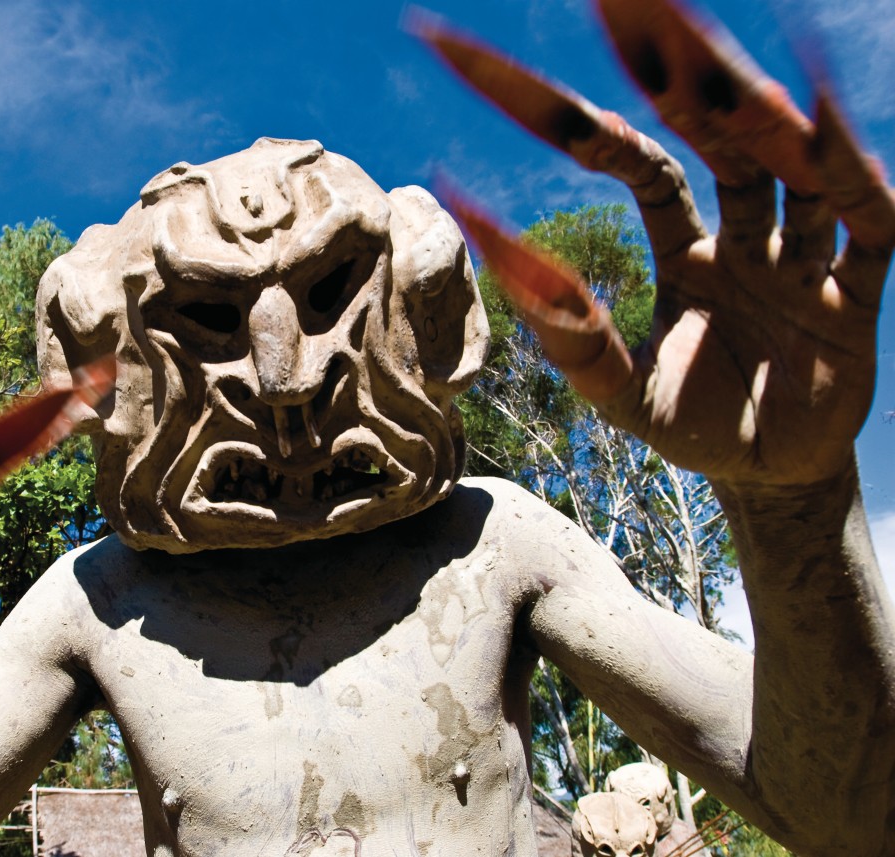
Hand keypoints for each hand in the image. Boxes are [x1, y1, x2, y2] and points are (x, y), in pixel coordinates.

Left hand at [417, 0, 892, 486]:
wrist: (773, 478)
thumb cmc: (694, 426)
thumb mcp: (618, 388)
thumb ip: (567, 330)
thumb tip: (489, 250)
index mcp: (687, 247)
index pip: (630, 157)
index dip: (576, 118)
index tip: (507, 76)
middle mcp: (745, 234)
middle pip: (713, 131)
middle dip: (676, 66)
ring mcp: (803, 257)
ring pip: (786, 167)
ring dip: (754, 118)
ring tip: (707, 66)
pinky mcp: (856, 297)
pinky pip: (865, 227)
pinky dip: (852, 182)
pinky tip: (819, 121)